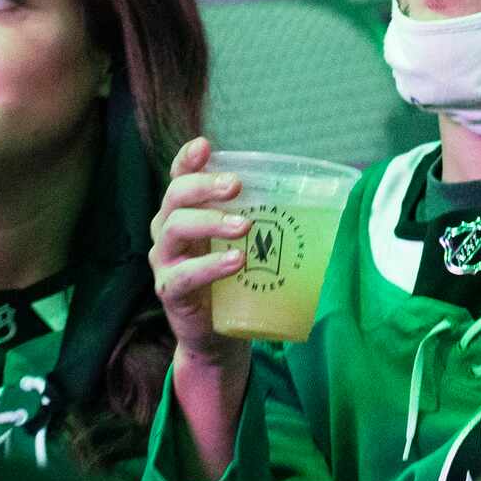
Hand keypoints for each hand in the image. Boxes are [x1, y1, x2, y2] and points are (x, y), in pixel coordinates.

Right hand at [149, 136, 252, 369]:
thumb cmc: (233, 280)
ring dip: (211, 221)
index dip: (187, 159)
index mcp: (184, 212)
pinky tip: (236, 261)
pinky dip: (211, 265)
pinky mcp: (169, 290)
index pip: (178, 177)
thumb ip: (262, 218)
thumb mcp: (244, 243)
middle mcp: (167, 231)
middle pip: (175, 196)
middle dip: (205, 185)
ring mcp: (164, 261)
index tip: (204, 146)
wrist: (217, 335)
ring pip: (176, 228)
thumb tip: (316, 195)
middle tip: (237, 185)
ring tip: (244, 226)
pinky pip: (184, 274)